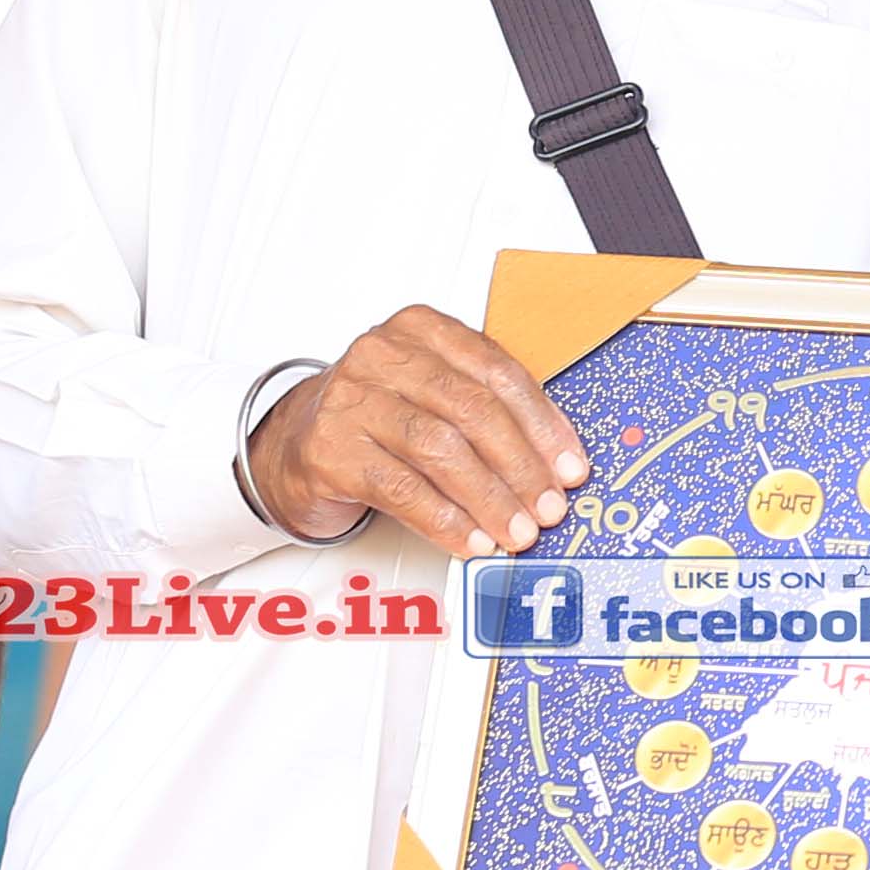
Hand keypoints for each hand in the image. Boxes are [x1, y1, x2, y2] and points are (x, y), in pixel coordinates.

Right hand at [247, 309, 587, 554]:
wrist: (299, 441)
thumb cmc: (381, 417)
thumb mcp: (435, 395)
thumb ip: (490, 411)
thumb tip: (555, 464)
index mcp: (422, 329)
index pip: (498, 372)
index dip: (543, 424)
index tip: (570, 467)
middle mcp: (383, 355)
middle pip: (471, 410)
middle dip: (520, 466)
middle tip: (547, 506)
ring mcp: (351, 399)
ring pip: (438, 449)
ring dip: (488, 498)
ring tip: (515, 530)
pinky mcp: (329, 448)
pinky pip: (400, 488)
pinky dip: (444, 519)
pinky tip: (470, 539)